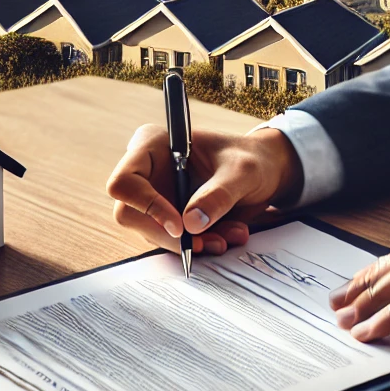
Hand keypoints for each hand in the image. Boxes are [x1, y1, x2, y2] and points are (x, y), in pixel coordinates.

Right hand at [106, 124, 301, 254]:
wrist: (265, 172)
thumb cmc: (251, 159)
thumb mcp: (243, 172)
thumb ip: (218, 194)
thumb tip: (190, 224)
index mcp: (153, 146)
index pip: (124, 182)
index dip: (145, 206)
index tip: (178, 225)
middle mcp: (148, 171)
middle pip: (131, 215)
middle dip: (169, 236)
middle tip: (205, 242)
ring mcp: (156, 196)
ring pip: (153, 233)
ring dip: (191, 242)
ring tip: (230, 234)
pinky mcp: (169, 216)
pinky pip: (172, 240)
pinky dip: (199, 244)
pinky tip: (226, 235)